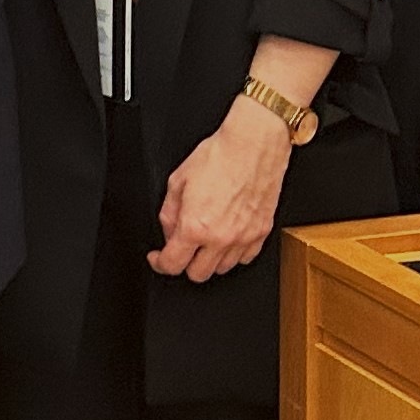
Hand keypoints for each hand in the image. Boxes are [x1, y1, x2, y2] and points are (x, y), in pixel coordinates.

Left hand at [150, 100, 291, 281]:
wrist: (252, 145)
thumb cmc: (218, 156)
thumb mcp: (177, 180)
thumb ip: (169, 212)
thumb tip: (169, 231)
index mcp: (195, 226)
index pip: (173, 264)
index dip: (160, 263)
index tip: (158, 257)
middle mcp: (221, 238)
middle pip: (198, 274)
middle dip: (185, 263)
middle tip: (182, 247)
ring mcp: (244, 238)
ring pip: (223, 269)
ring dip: (210, 260)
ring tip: (205, 239)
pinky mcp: (262, 233)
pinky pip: (245, 258)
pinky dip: (233, 254)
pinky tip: (227, 238)